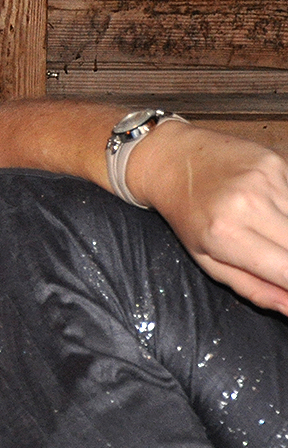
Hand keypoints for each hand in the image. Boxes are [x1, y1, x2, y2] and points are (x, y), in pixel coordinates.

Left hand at [130, 123, 287, 315]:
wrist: (172, 160)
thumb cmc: (186, 214)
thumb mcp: (207, 259)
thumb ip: (253, 288)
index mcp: (226, 235)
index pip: (287, 271)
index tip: (287, 281)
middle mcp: (248, 205)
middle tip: (275, 258)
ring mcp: (266, 180)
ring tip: (268, 231)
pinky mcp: (277, 162)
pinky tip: (272, 210)